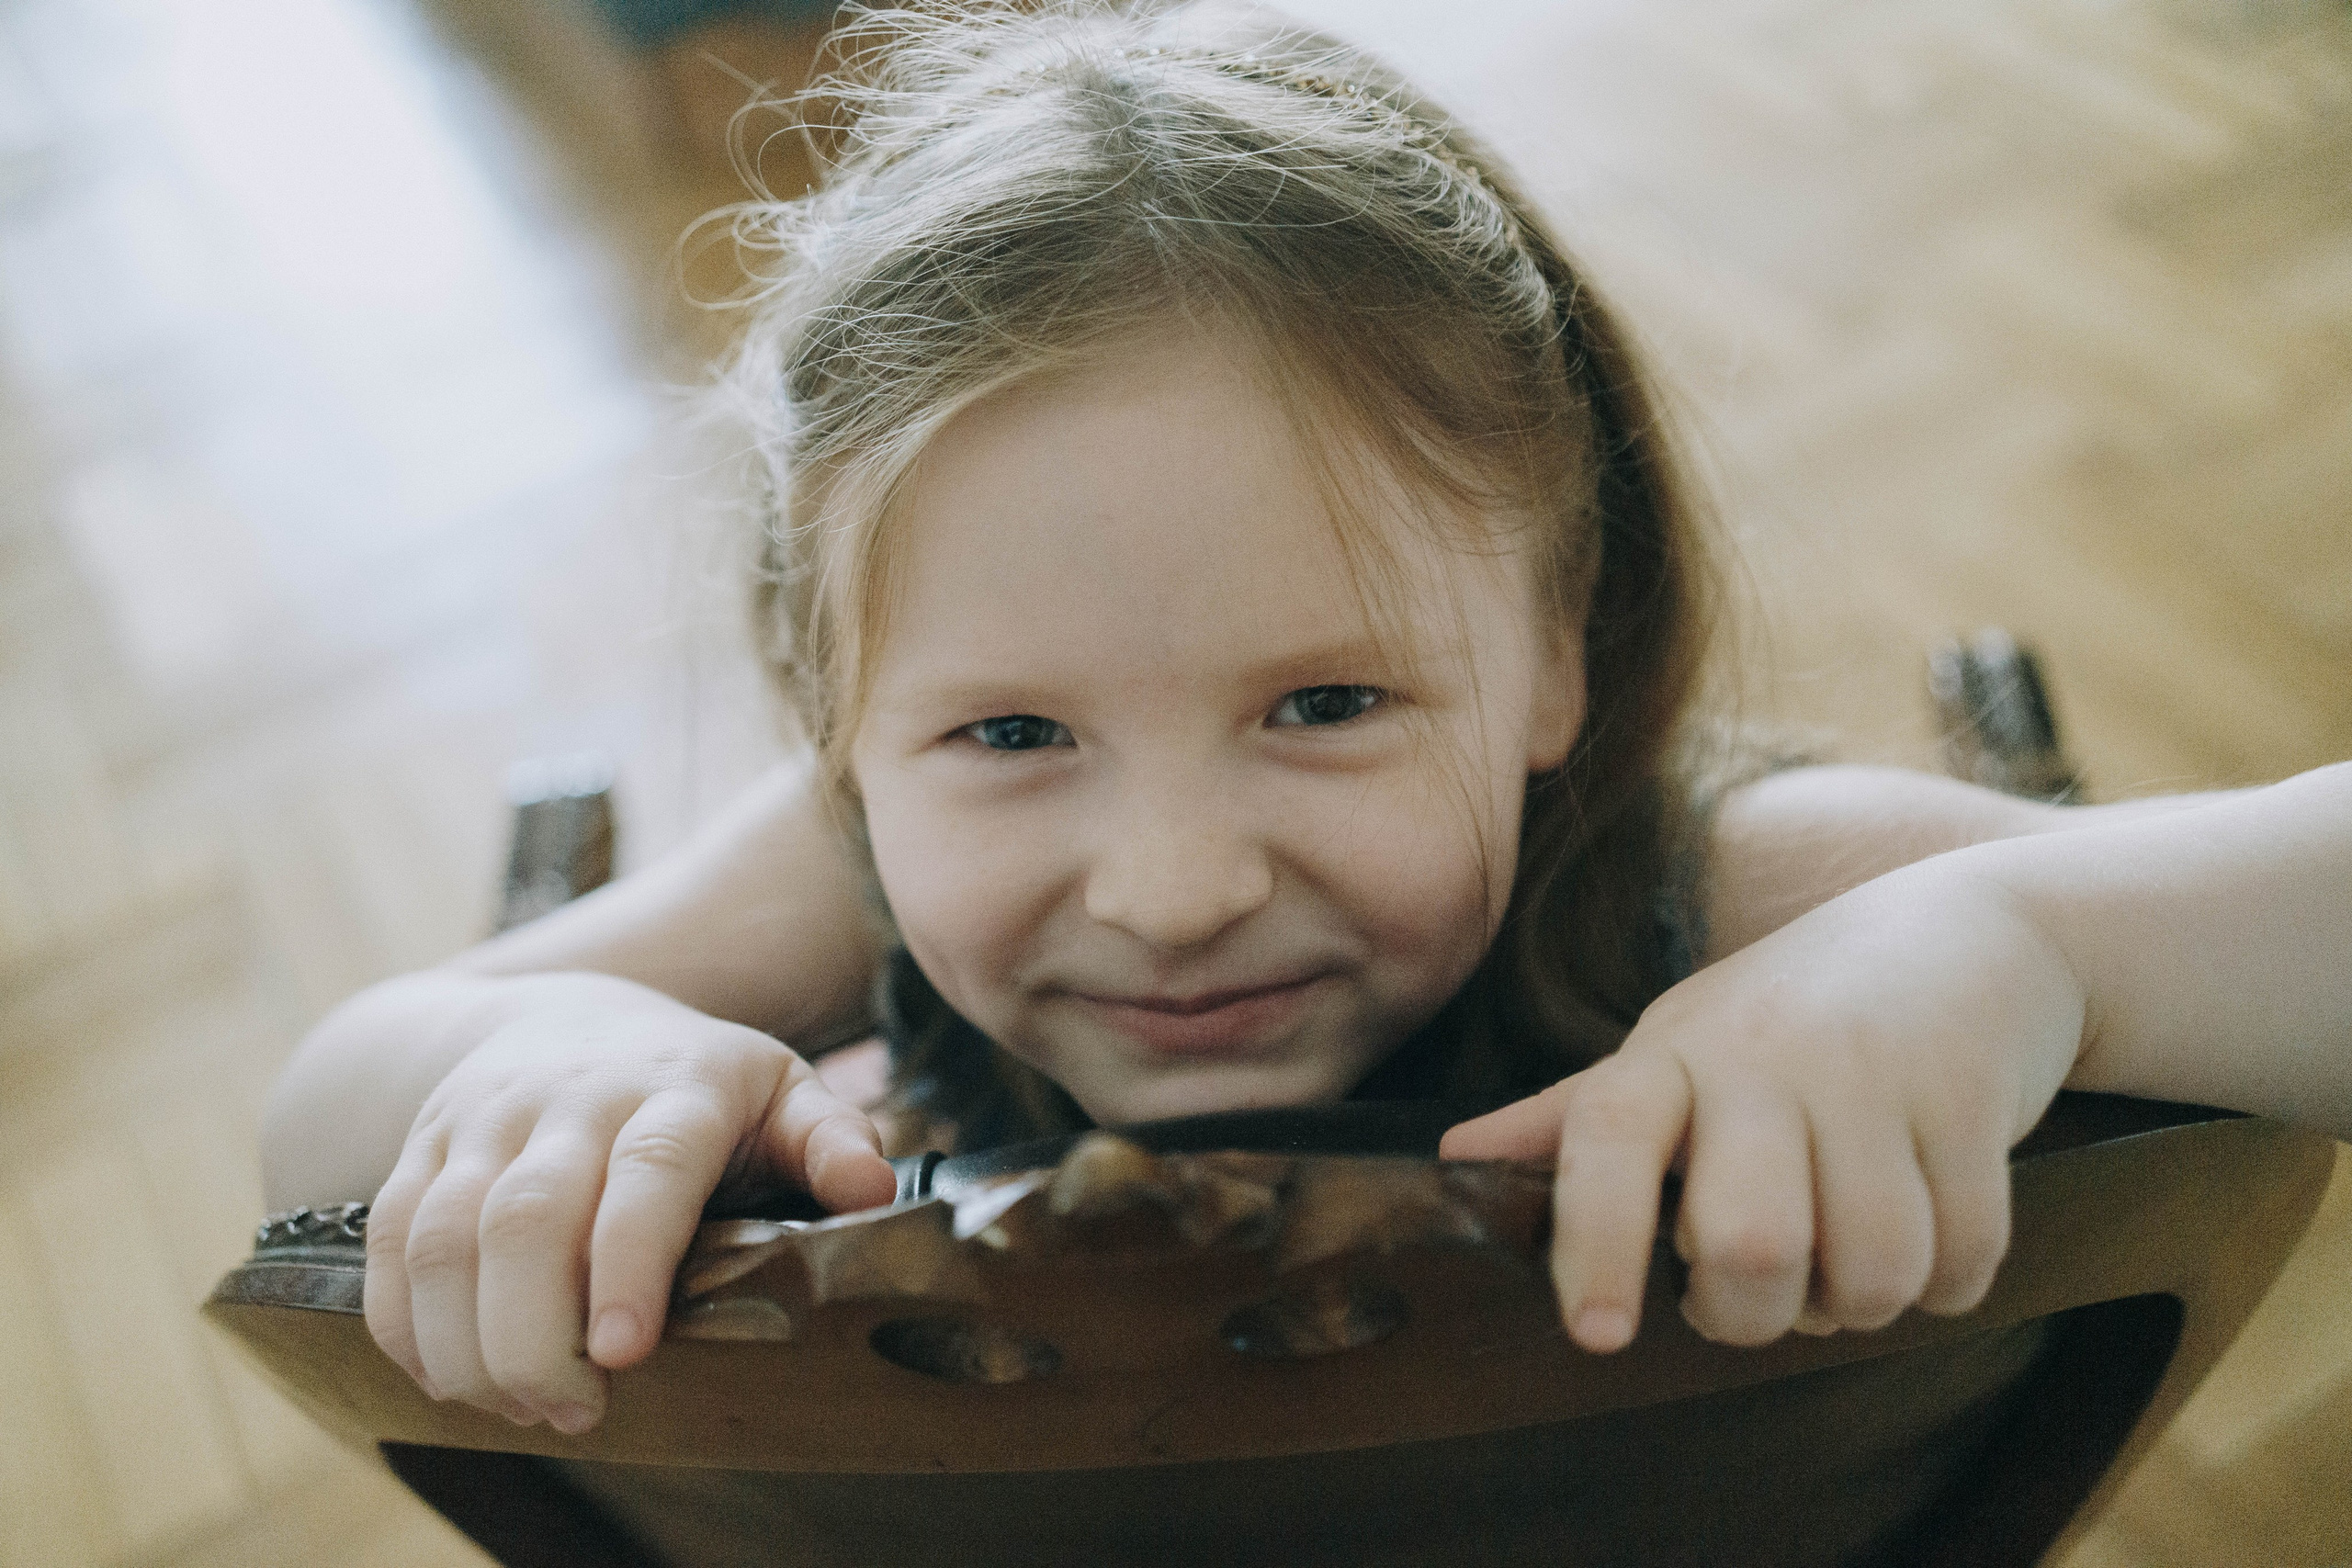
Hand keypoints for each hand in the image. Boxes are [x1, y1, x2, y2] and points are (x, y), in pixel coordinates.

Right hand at [361, 975, 895, 1431]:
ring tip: (521, 1407)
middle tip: (575, 1410)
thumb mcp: (779, 1090)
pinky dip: (403, 1324)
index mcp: (673, 1089)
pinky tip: (449, 1378)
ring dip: (468, 1345)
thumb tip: (873, 1189)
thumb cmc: (695, 1080)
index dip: (629, 1262)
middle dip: (536, 1337)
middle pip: (526, 1221)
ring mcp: (484, 1121)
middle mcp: (568, 1099)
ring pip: (441, 1238)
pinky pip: (387, 1243)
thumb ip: (829, 1136)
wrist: (565, 1013)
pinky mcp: (420, 1148)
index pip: (647, 1172)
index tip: (624, 1351)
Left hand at [1442, 861, 2084, 1351]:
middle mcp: (1766, 1056)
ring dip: (1861, 1304)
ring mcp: (1875, 1076)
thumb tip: (1452, 1161)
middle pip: (1749, 1245)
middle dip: (1755, 1314)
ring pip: (1868, 1272)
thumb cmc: (1789, 1015)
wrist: (1967, 930)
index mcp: (1672, 1051)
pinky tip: (1928, 1229)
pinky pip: (1962, 1259)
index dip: (1593, 1239)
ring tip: (1847, 1255)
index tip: (1600, 1334)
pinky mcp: (1973, 1102)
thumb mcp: (1675, 1047)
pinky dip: (1948, 1281)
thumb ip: (1574, 1118)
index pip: (1606, 1135)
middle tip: (1760, 1295)